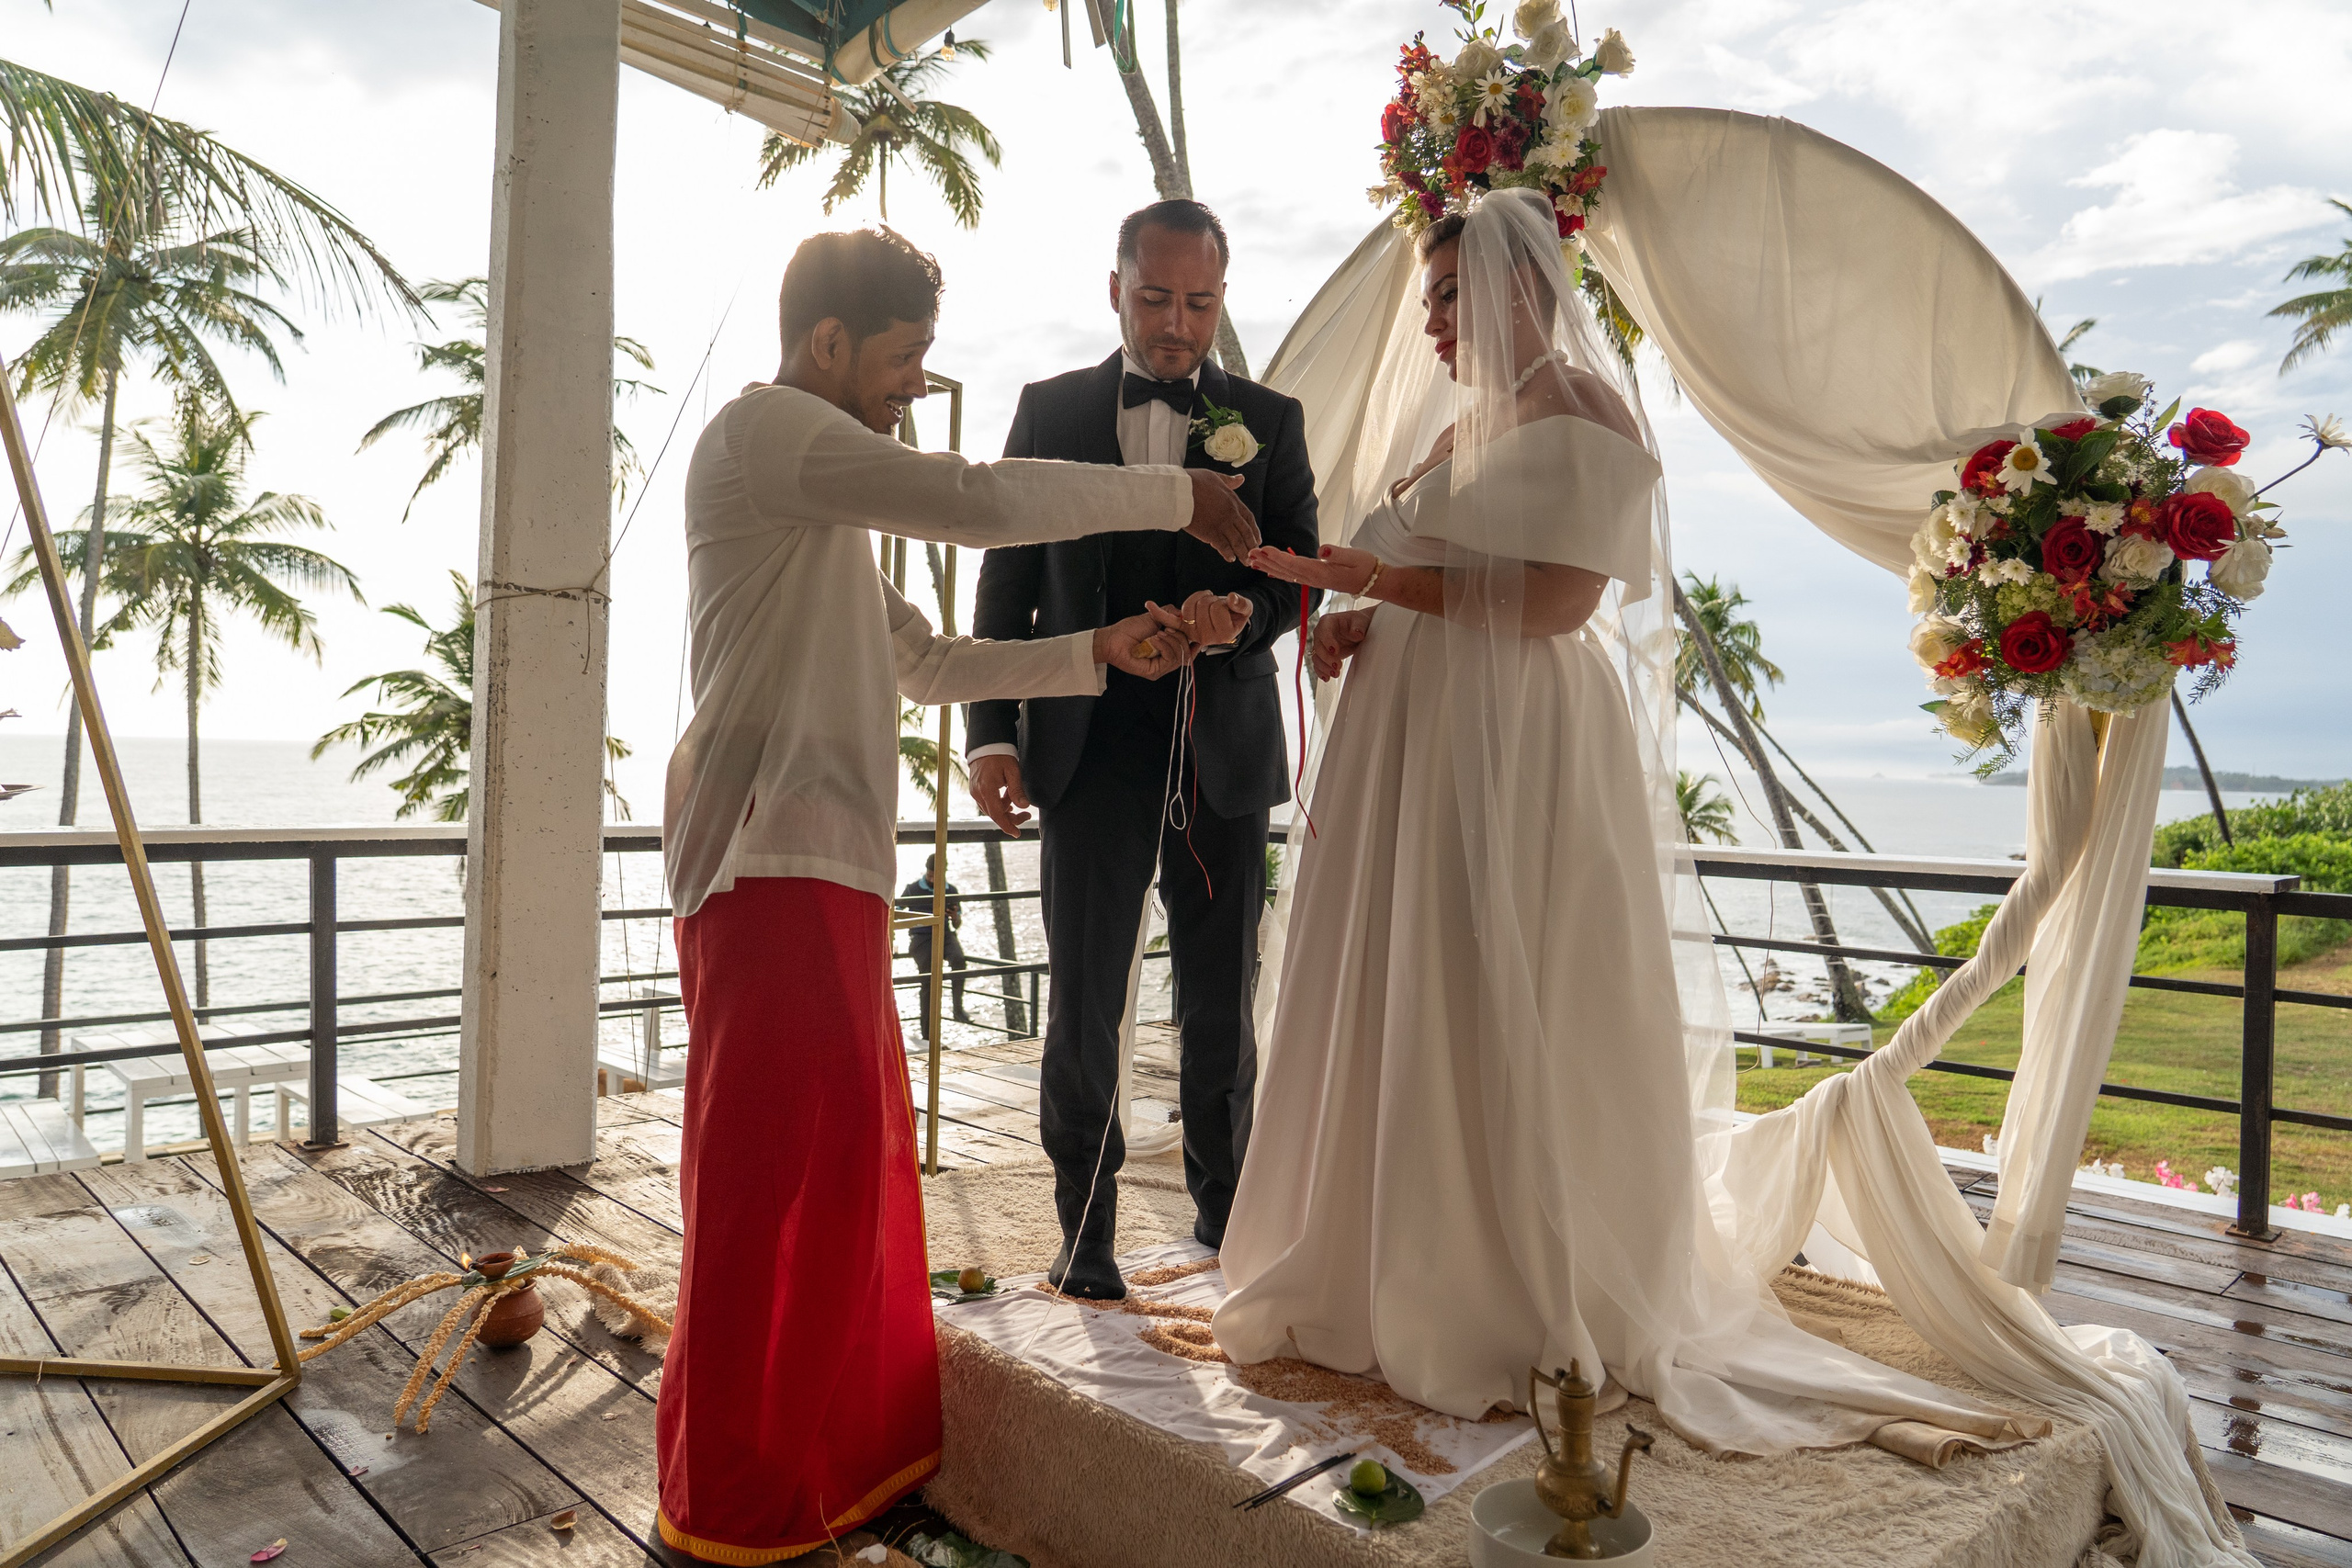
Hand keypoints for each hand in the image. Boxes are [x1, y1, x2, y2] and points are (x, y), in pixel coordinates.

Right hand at [970, 753, 1032, 836]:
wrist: (986, 744)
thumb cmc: (1000, 755)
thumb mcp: (1013, 771)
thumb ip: (1017, 790)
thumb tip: (1024, 806)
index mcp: (986, 789)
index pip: (997, 814)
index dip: (1007, 826)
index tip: (1017, 833)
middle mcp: (978, 793)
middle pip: (994, 814)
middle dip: (1011, 818)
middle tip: (1027, 815)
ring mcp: (975, 791)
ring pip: (991, 809)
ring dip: (1005, 810)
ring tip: (1017, 802)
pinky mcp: (975, 789)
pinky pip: (987, 802)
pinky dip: (998, 804)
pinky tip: (1007, 799)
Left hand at [1095, 605, 1196, 679]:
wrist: (1114, 638)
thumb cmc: (1129, 630)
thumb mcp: (1154, 617)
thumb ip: (1170, 614)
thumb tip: (1183, 614)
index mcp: (1168, 647)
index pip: (1188, 649)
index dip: (1194, 642)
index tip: (1196, 632)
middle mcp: (1166, 658)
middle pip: (1187, 652)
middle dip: (1181, 637)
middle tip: (1169, 628)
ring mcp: (1161, 666)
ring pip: (1180, 656)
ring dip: (1172, 641)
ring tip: (1159, 633)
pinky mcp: (1155, 672)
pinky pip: (1170, 659)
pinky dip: (1165, 646)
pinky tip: (1155, 639)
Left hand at [1166, 590, 1252, 648]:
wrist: (1223, 620)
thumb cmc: (1235, 615)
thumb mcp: (1245, 609)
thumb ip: (1242, 604)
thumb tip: (1232, 598)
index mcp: (1221, 635)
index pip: (1217, 609)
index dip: (1221, 603)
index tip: (1225, 605)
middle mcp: (1205, 638)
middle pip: (1202, 607)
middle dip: (1209, 599)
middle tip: (1215, 603)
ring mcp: (1191, 634)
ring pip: (1190, 606)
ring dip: (1198, 598)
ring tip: (1207, 603)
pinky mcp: (1182, 629)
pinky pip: (1169, 621)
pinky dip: (1158, 613)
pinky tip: (1149, 605)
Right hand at [1183, 470, 1259, 561]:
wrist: (1179, 491)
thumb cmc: (1194, 482)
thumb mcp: (1215, 477)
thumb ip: (1229, 481)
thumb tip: (1241, 478)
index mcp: (1233, 500)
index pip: (1249, 518)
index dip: (1254, 530)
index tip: (1257, 539)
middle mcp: (1230, 514)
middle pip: (1245, 532)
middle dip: (1251, 545)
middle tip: (1254, 554)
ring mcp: (1221, 524)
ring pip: (1237, 541)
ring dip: (1242, 553)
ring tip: (1245, 561)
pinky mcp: (1210, 533)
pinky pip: (1223, 546)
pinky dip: (1227, 553)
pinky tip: (1230, 559)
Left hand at [1245, 543, 1379, 594]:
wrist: (1373, 582)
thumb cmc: (1366, 567)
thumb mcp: (1355, 557)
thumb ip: (1337, 554)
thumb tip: (1322, 550)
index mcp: (1321, 572)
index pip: (1295, 564)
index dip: (1278, 557)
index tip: (1264, 550)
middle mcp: (1314, 578)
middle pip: (1286, 570)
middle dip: (1267, 561)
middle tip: (1249, 553)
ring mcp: (1314, 580)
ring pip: (1287, 574)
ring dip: (1269, 566)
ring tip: (1252, 560)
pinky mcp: (1315, 579)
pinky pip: (1292, 577)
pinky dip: (1279, 572)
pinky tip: (1269, 570)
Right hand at [1312, 607, 1374, 679]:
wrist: (1360, 630)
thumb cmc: (1359, 622)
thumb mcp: (1361, 621)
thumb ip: (1359, 626)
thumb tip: (1357, 634)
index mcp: (1328, 621)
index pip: (1323, 631)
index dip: (1327, 641)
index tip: (1336, 651)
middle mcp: (1321, 633)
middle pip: (1318, 646)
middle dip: (1327, 658)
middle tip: (1338, 666)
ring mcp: (1322, 645)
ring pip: (1316, 657)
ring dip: (1324, 667)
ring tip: (1336, 674)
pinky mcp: (1324, 655)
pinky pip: (1318, 665)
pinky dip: (1321, 672)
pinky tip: (1327, 678)